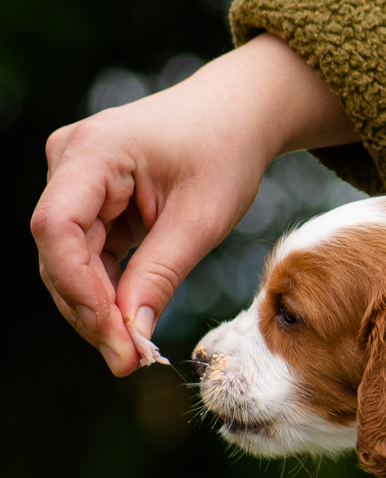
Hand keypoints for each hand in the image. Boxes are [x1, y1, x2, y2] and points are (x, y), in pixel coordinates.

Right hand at [30, 35, 356, 374]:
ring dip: (98, 308)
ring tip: (133, 354)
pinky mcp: (90, 198)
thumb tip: (132, 335)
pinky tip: (131, 327)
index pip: (56, 227)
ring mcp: (74, 179)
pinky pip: (88, 253)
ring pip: (69, 258)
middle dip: (90, 310)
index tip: (113, 334)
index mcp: (94, 151)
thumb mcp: (202, 219)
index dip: (77, 287)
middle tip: (127, 362)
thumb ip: (161, 274)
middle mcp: (70, 160)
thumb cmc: (226, 153)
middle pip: (59, 250)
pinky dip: (108, 290)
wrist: (237, 115)